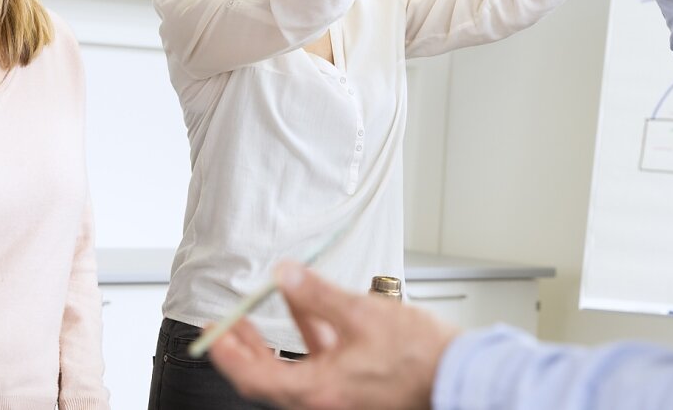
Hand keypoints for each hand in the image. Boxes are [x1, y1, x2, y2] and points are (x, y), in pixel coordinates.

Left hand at [208, 263, 460, 409]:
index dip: (228, 353)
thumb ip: (318, 294)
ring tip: (255, 315)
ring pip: (291, 371)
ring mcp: (339, 396)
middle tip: (224, 326)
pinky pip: (318, 364)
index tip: (213, 334)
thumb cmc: (422, 357)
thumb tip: (284, 276)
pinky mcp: (355, 387)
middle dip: (243, 349)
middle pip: (267, 378)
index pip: (254, 377)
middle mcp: (325, 401)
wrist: (460, 375)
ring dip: (271, 343)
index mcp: (320, 391)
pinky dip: (306, 340)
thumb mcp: (363, 314)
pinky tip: (306, 310)